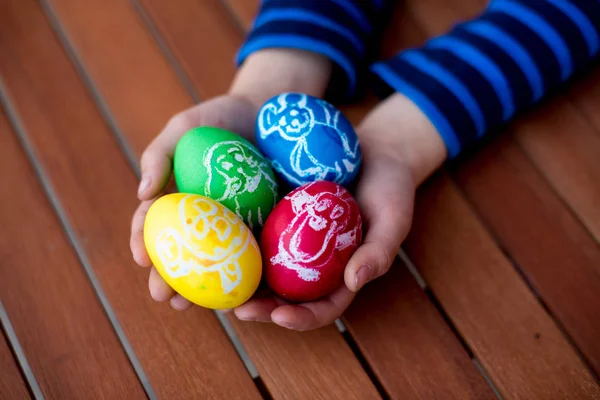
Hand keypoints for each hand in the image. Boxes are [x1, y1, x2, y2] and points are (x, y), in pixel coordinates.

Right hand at [130, 94, 259, 308]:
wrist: (271, 111)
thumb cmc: (221, 118)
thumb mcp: (184, 127)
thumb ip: (159, 155)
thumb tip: (142, 195)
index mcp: (179, 197)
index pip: (154, 224)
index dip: (143, 242)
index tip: (140, 259)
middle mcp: (204, 216)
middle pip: (182, 252)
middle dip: (168, 278)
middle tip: (163, 297)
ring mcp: (234, 224)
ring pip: (214, 261)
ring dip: (201, 288)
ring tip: (192, 306)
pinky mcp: (264, 226)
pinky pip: (251, 253)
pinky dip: (242, 274)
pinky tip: (239, 293)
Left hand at [233, 93, 446, 330]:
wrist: (377, 152)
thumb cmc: (391, 187)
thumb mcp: (393, 217)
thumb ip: (380, 251)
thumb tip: (354, 283)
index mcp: (343, 275)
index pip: (323, 308)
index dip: (301, 318)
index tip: (280, 316)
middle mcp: (316, 266)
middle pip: (287, 297)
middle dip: (262, 308)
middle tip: (239, 310)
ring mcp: (296, 243)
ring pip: (267, 272)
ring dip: (244, 285)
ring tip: (219, 289)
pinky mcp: (281, 218)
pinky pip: (259, 236)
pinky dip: (240, 245)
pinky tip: (219, 244)